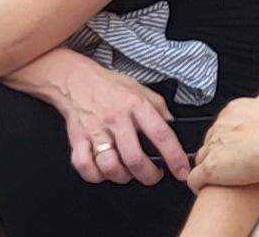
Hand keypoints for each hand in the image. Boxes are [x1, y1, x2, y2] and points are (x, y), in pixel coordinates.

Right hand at [11, 46, 192, 187]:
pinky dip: (95, 175)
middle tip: (154, 176)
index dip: (174, 156)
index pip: (161, 134)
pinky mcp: (77, 139)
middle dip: (149, 175)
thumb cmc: (110, 86)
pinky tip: (104, 171)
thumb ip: (158, 108)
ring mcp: (95, 131)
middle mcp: (116, 119)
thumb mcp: (141, 89)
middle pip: (134, 158)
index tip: (182, 171)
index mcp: (136, 105)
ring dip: (122, 177)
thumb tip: (172, 125)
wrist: (76, 80)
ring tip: (128, 173)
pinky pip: (84, 166)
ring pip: (109, 166)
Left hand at [192, 53, 258, 191]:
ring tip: (227, 177)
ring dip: (211, 167)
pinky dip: (199, 184)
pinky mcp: (211, 168)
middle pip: (213, 140)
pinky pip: (195, 178)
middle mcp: (221, 125)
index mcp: (237, 109)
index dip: (234, 137)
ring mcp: (214, 146)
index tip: (246, 145)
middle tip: (239, 163)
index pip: (226, 124)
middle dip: (222, 152)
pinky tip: (209, 186)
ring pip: (203, 158)